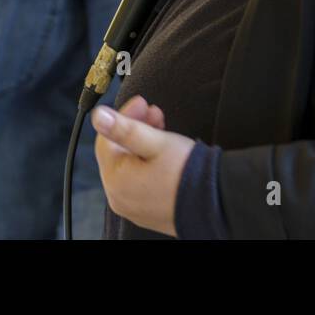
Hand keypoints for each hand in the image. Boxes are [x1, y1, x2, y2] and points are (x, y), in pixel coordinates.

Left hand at [93, 95, 195, 236]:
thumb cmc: (187, 172)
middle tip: (153, 112)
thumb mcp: (155, 142)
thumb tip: (98, 116)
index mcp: (116, 180)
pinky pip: (140, 182)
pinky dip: (147, 164)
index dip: (123, 116)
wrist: (216, 202)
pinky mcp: (149, 211)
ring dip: (141, 144)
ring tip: (162, 128)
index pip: (107, 140)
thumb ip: (124, 129)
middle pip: (118, 154)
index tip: (141, 103)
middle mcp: (119, 198)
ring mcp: (134, 207)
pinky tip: (163, 153)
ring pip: (129, 167)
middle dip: (134, 128)